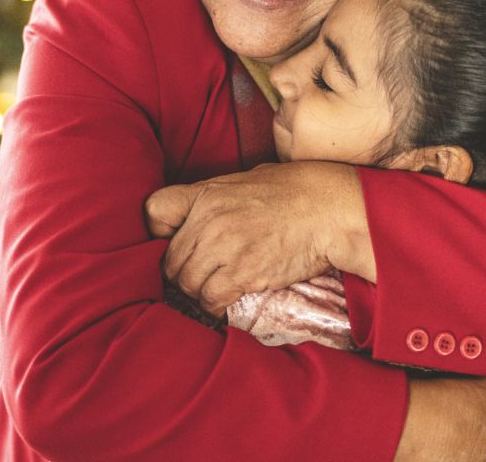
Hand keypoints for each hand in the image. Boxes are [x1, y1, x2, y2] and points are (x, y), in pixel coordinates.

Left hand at [144, 160, 366, 315]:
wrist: (331, 209)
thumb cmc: (294, 190)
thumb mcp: (245, 179)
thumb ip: (216, 198)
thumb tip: (200, 216)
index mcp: (206, 193)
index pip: (154, 210)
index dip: (158, 232)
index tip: (172, 242)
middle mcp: (209, 221)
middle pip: (170, 259)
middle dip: (182, 272)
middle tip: (198, 277)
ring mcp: (225, 248)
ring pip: (187, 283)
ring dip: (198, 291)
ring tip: (213, 290)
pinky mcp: (244, 274)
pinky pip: (211, 299)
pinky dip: (214, 306)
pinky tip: (224, 302)